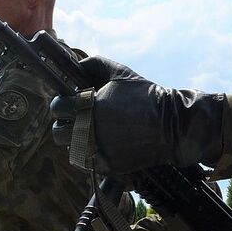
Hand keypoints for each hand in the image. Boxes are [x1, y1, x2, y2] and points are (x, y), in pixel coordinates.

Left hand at [51, 56, 225, 173]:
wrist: (172, 125)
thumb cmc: (145, 95)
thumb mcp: (120, 72)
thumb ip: (94, 64)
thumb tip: (76, 65)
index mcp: (89, 106)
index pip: (59, 107)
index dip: (62, 103)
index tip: (68, 104)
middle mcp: (90, 130)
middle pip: (59, 132)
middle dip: (65, 125)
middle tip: (75, 121)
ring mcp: (98, 150)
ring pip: (71, 150)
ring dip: (76, 141)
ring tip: (89, 133)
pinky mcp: (109, 166)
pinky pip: (87, 164)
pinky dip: (90, 155)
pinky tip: (100, 145)